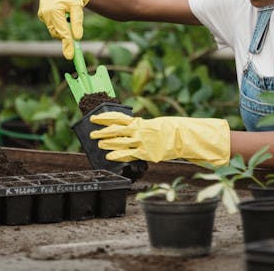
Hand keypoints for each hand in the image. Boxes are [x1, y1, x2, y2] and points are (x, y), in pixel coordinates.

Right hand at [38, 0, 92, 58]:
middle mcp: (45, 13)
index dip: (67, 45)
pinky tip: (62, 12)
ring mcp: (42, 14)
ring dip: (62, 27)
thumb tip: (77, 38)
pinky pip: (51, 23)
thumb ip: (77, 22)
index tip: (71, 57)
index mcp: (54, 11)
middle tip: (75, 35)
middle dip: (66, 34)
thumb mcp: (77, 7)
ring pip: (54, 29)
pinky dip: (58, 22)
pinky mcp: (42, 14)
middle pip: (57, 33)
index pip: (62, 32)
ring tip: (68, 14)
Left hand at [89, 111, 229, 165]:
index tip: (94, 117)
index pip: (117, 118)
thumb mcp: (152, 124)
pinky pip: (129, 154)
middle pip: (115, 130)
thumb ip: (139, 127)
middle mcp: (138, 130)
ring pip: (119, 142)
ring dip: (107, 143)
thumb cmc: (168, 129)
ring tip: (99, 144)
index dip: (104, 117)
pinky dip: (118, 155)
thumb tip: (127, 128)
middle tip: (92, 133)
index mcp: (139, 121)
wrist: (182, 136)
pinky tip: (109, 156)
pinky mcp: (145, 153)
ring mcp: (141, 142)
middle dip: (102, 131)